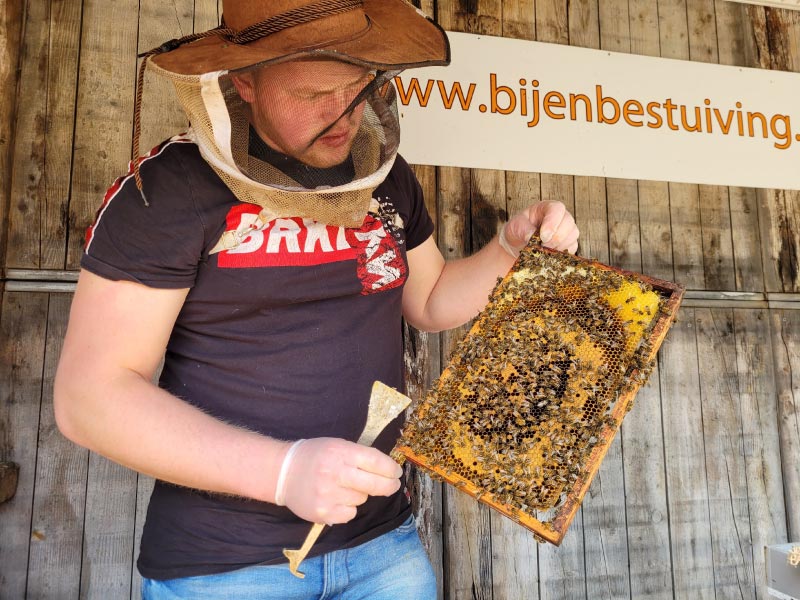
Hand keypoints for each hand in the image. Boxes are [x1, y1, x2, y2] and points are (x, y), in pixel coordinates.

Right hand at [278, 438, 401, 524]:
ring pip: (362, 499)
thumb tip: (387, 469)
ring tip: (343, 487)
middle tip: (393, 485)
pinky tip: (336, 499)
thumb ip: (359, 456)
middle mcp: (335, 472)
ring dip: (360, 494)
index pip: (375, 461)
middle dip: (388, 486)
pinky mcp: (323, 512)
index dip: (391, 469)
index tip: (397, 473)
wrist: (283, 472)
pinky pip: (350, 513)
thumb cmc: (314, 456)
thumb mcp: (336, 446)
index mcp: (340, 452)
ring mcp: (328, 494)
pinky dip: (348, 508)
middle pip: (374, 484)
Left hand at [499, 200, 578, 255]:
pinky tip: (550, 255)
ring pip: (573, 235)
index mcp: (547, 207)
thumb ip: (523, 230)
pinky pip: (572, 247)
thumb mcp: (515, 227)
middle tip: (542, 246)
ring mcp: (567, 229)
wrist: (519, 243)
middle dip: (556, 238)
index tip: (543, 237)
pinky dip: (562, 253)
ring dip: (559, 246)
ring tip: (544, 251)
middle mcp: (560, 216)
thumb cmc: (518, 231)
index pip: (557, 209)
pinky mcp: (569, 243)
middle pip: (568, 223)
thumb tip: (532, 238)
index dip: (552, 223)